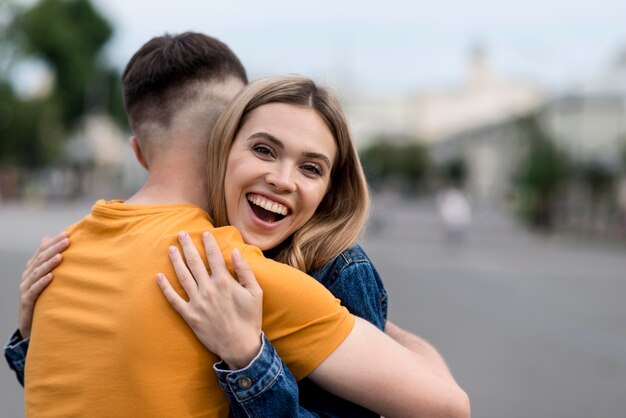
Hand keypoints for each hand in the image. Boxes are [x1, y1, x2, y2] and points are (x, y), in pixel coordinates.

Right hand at [19, 231, 69, 337]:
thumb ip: (50, 262)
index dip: (53, 242)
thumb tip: (50, 240)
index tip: (66, 234)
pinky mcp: (27, 302)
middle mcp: (28, 277)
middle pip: (40, 260)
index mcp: (33, 269)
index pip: (42, 252)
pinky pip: (34, 291)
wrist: (32, 325)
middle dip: (53, 249)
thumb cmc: (44, 298)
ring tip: (61, 256)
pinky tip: (51, 277)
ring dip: (49, 264)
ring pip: (37, 273)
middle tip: (67, 240)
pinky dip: (42, 283)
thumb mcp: (48, 279)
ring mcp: (26, 289)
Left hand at [157, 231, 262, 369]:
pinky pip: (174, 299)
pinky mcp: (190, 315)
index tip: (204, 233)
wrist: (240, 346)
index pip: (214, 256)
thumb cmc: (250, 319)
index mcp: (224, 282)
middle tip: (181, 234)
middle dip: (187, 246)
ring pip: (182, 276)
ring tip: (170, 249)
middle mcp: (208, 289)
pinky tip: (159, 277)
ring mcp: (197, 302)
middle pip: (195, 262)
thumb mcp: (256, 293)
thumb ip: (245, 271)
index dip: (208, 243)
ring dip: (175, 261)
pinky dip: (165, 288)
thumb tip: (236, 252)